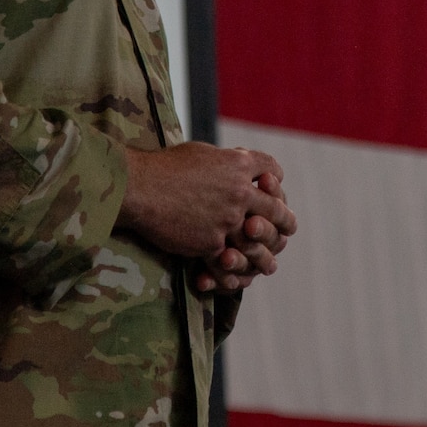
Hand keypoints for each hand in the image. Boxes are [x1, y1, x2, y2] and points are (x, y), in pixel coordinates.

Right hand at [118, 143, 295, 291]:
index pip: (272, 168)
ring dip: (266, 251)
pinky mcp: (212, 242)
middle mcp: (239, 191)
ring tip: (270, 260)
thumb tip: (238, 160)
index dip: (276, 178)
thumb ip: (225, 160)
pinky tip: (234, 273)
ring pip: (258, 239)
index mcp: (238, 163)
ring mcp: (228, 219)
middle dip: (284, 218)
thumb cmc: (164, 166)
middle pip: (275, 207)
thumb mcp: (202, 152)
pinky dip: (231, 269)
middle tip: (288, 225)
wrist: (139, 188)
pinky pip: (229, 259)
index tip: (274, 185)